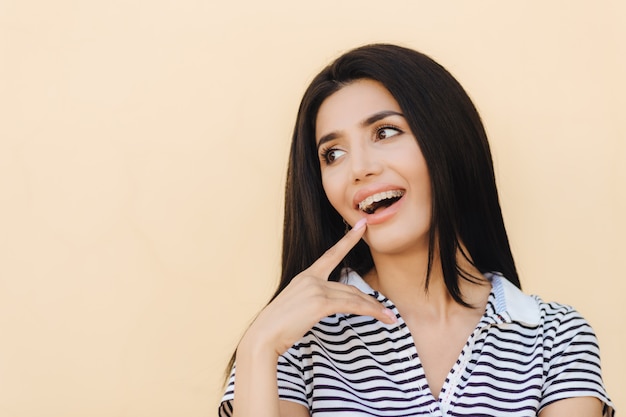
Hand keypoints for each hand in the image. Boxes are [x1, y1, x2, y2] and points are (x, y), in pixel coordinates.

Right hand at [240, 218, 396, 356]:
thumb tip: (324, 307)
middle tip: (388, 311)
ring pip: (354, 297)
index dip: (349, 239)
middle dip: (370, 301)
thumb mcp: (296, 308)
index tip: (363, 225)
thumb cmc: (277, 327)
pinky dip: (370, 312)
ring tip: (390, 318)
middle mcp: (312, 279)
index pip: (332, 254)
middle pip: (350, 288)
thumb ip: (311, 301)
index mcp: (306, 277)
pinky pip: (352, 306)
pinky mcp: (320, 303)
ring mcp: (316, 289)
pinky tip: (382, 317)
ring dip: (375, 309)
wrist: (264, 337)